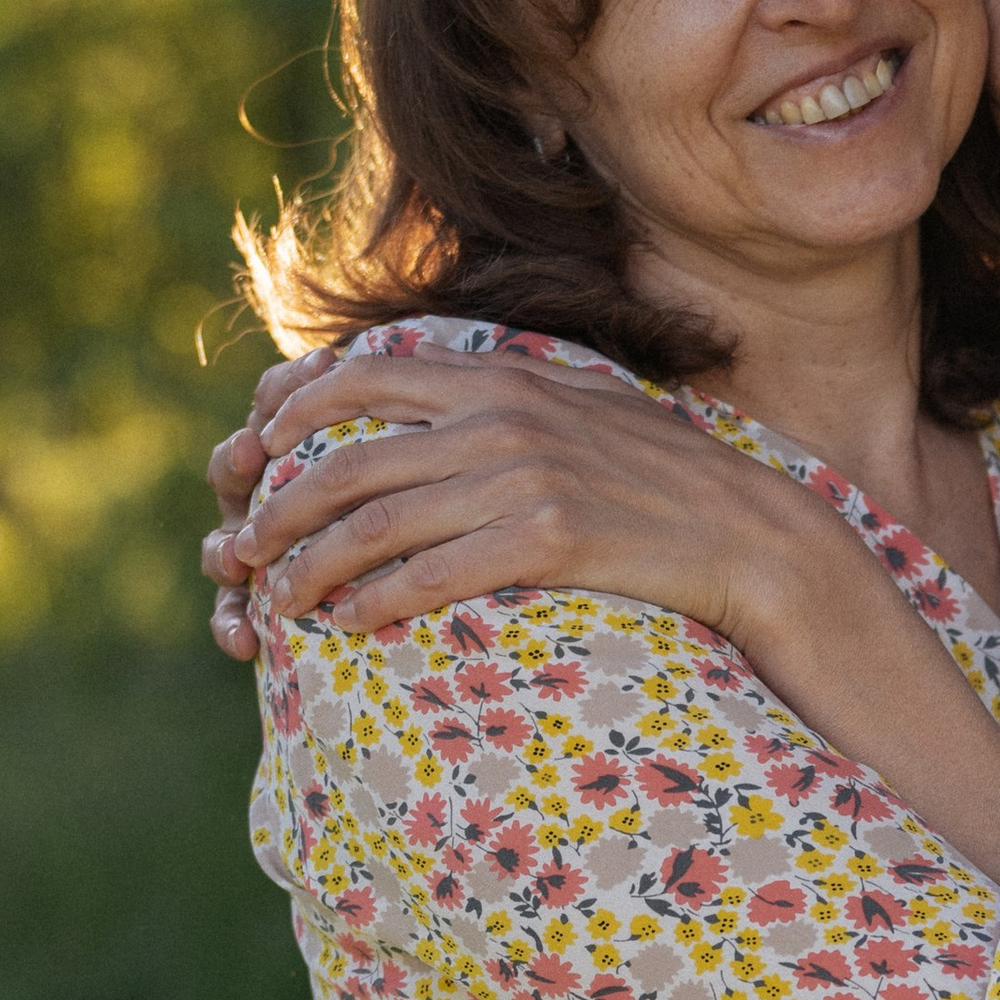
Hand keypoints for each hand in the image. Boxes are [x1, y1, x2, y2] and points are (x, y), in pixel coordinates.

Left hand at [211, 342, 826, 644]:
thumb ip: (508, 402)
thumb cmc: (667, 485)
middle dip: (278, 507)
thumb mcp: (582, 413)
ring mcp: (526, 476)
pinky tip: (351, 624)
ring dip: (310, 565)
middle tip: (245, 550)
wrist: (755, 536)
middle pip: (347, 459)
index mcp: (501, 377)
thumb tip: (442, 409)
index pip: (362, 376)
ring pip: (374, 521)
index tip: (255, 452)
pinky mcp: (551, 538)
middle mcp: (503, 417)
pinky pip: (433, 572)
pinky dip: (377, 600)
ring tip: (280, 601)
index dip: (290, 413)